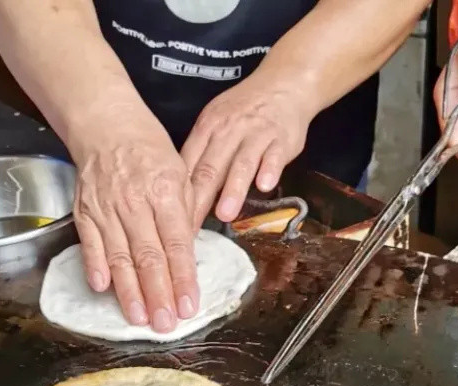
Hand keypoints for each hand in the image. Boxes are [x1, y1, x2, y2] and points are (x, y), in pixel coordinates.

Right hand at [71, 107, 198, 332]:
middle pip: (148, 257)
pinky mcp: (85, 212)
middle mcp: (135, 203)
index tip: (189, 305)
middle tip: (166, 323)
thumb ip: (185, 215)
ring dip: (130, 292)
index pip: (177, 244)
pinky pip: (90, 244)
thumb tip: (189, 254)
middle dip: (159, 294)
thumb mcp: (180, 174)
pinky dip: (94, 266)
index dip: (183, 278)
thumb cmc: (149, 151)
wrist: (106, 126)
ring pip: (120, 257)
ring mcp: (106, 209)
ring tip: (139, 318)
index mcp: (165, 193)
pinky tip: (102, 289)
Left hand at [181, 78, 311, 227]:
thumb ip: (201, 156)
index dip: (180, 196)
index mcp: (206, 129)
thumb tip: (182, 194)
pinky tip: (265, 186)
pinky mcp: (281, 139)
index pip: (188, 166)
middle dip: (200, 200)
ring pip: (241, 163)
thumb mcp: (215, 124)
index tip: (174, 223)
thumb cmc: (244, 111)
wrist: (282, 85)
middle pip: (210, 168)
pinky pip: (274, 155)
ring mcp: (255, 134)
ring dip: (233, 190)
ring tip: (225, 215)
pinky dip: (269, 170)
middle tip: (192, 228)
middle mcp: (228, 131)